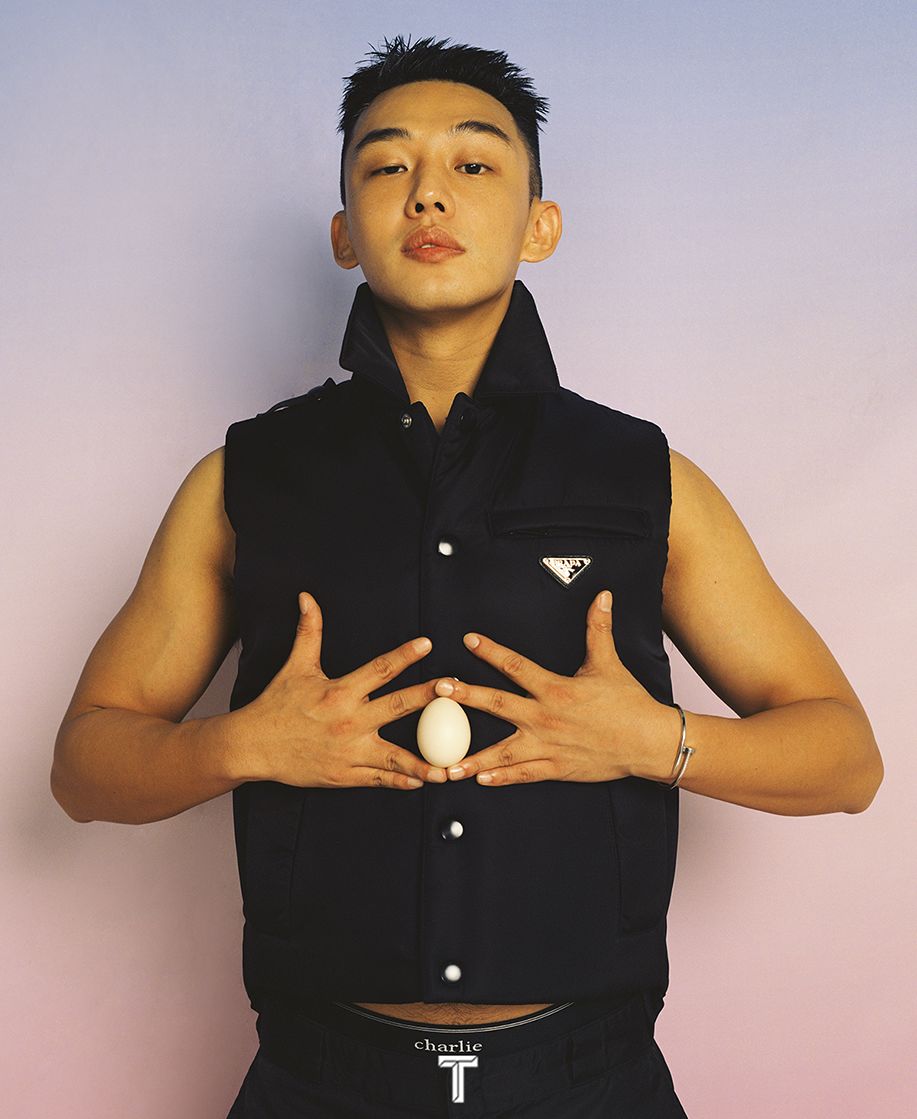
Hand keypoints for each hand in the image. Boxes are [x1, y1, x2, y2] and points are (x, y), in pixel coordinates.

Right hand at [235, 591, 447, 788]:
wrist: (252, 746)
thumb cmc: (276, 704)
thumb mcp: (295, 665)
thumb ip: (309, 631)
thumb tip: (308, 597)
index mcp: (340, 691)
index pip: (379, 669)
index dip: (405, 655)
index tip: (427, 644)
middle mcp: (349, 721)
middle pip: (397, 707)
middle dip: (428, 698)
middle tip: (455, 690)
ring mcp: (349, 751)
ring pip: (394, 756)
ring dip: (424, 761)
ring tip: (450, 765)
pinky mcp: (344, 775)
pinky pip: (379, 779)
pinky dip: (402, 781)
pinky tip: (423, 781)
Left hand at [433, 590, 676, 785]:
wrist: (648, 742)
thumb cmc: (629, 703)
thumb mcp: (609, 662)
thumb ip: (598, 628)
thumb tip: (602, 597)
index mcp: (555, 688)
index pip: (516, 665)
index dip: (491, 651)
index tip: (469, 640)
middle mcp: (546, 717)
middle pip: (497, 704)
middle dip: (465, 697)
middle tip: (437, 692)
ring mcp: (548, 745)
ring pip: (503, 751)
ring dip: (473, 756)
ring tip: (446, 764)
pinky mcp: (556, 768)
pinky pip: (523, 774)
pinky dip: (500, 778)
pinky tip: (479, 780)